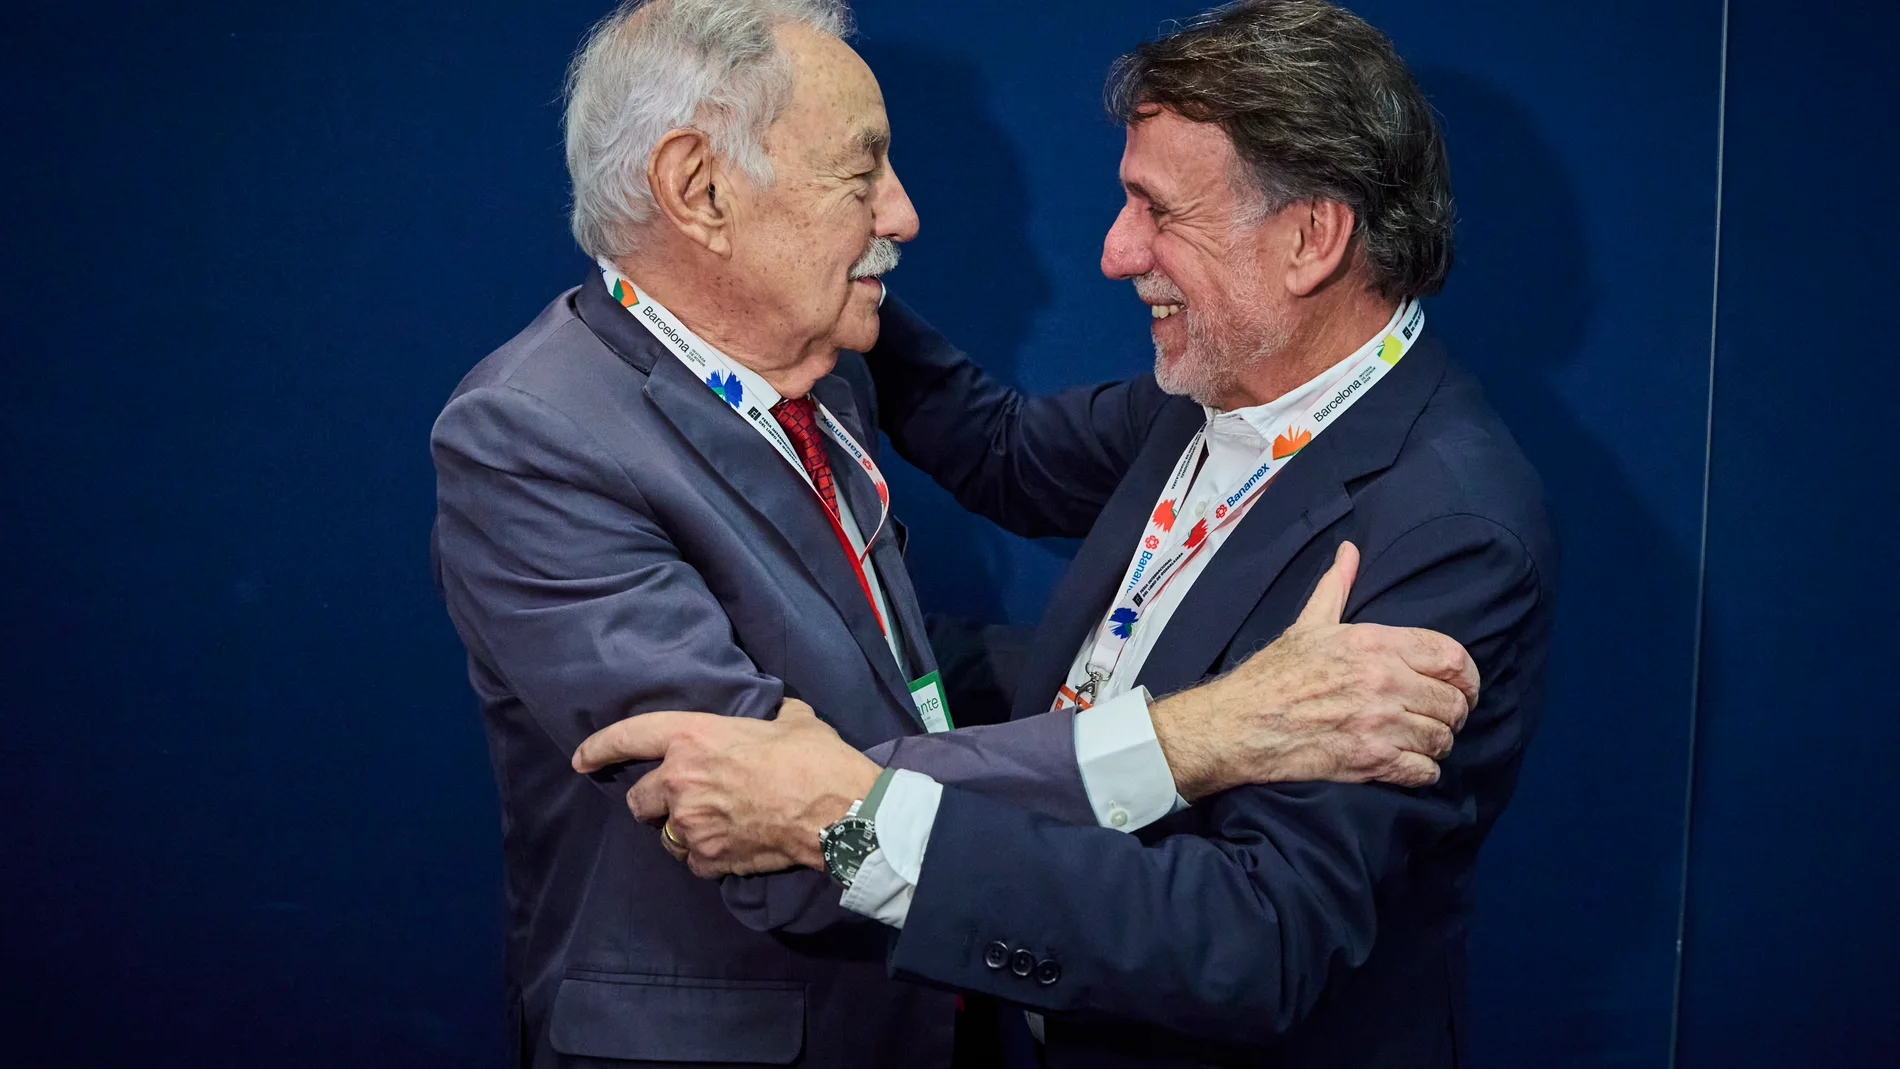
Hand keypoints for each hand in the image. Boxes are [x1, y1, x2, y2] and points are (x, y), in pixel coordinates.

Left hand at [570, 698, 881, 877]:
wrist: (839, 811)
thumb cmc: (815, 758)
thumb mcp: (789, 719)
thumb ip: (765, 717)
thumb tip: (771, 716)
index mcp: (694, 738)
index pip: (629, 737)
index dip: (599, 747)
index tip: (581, 759)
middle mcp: (681, 782)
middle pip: (639, 800)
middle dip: (654, 802)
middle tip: (682, 800)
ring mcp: (692, 825)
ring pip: (665, 836)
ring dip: (680, 831)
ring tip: (713, 826)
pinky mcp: (710, 858)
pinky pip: (692, 862)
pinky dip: (705, 857)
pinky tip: (729, 848)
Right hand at [1149, 541, 1479, 798]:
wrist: (1239, 724)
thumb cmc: (1272, 675)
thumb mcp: (1308, 624)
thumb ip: (1337, 586)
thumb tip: (1350, 550)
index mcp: (1375, 643)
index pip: (1451, 657)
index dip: (1466, 675)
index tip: (1462, 686)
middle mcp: (1384, 681)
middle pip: (1453, 702)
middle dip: (1455, 712)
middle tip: (1442, 718)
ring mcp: (1379, 724)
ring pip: (1443, 738)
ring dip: (1438, 742)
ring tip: (1423, 741)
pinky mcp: (1371, 761)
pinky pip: (1424, 771)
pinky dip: (1423, 771)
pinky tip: (1409, 764)